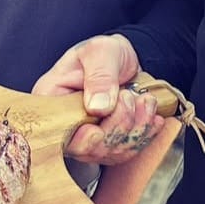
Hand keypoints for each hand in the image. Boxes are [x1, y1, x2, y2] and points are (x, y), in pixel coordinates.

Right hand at [32, 34, 163, 164]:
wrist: (123, 58)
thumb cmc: (104, 52)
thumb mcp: (100, 51)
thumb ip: (99, 76)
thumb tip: (97, 107)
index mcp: (53, 99)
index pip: (58, 132)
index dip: (79, 139)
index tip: (97, 130)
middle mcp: (66, 123)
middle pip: (88, 148)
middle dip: (117, 127)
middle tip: (129, 97)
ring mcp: (87, 136)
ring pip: (111, 152)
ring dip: (135, 129)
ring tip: (145, 100)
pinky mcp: (107, 142)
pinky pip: (126, 151)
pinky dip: (144, 135)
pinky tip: (151, 116)